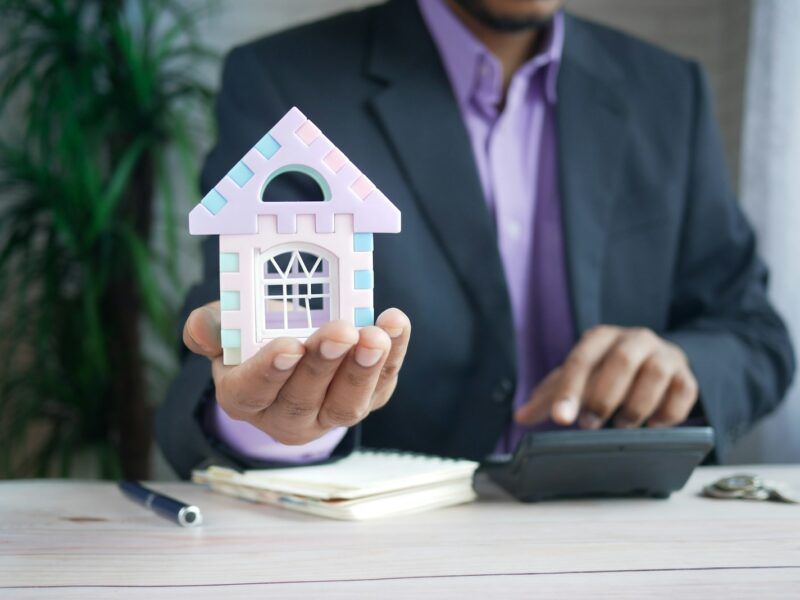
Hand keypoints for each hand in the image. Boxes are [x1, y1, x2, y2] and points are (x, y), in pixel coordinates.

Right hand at [183, 301, 410, 444]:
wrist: (293, 346)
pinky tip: (395, 325)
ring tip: (375, 336)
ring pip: (346, 404)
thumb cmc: (256, 336)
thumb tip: (203, 327)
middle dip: (324, 365)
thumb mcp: (227, 328)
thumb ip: (212, 326)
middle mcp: (286, 416)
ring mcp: (329, 414)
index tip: (289, 346)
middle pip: (303, 399)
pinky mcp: (366, 400)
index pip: (253, 391)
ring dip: (363, 369)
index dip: (271, 371)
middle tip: (341, 332)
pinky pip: (381, 385)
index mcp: (244, 396)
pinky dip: (393, 356)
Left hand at [515, 326, 697, 429]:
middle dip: (604, 397)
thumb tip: (520, 416)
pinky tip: (653, 425)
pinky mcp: (686, 375)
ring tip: (622, 426)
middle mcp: (634, 339)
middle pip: (621, 361)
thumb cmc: (608, 372)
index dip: (569, 390)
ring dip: (636, 405)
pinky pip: (683, 391)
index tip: (561, 419)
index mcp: (601, 338)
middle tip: (589, 425)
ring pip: (655, 374)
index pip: (581, 360)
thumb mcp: (578, 378)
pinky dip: (668, 412)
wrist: (655, 360)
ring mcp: (664, 355)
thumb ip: (551, 396)